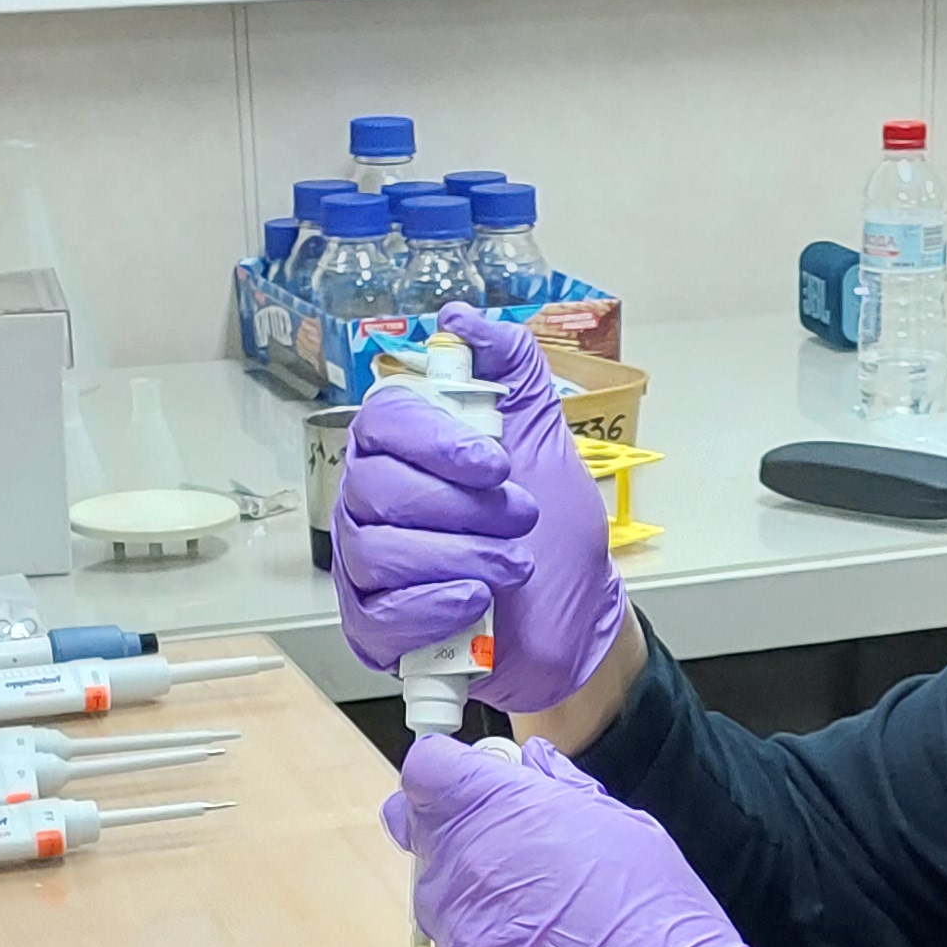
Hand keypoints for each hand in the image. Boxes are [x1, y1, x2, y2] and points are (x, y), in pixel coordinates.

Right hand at [332, 307, 630, 717]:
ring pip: (378, 550)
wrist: (578, 621)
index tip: (494, 463)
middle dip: (461, 506)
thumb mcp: (546, 439)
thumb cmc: (554, 534)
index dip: (435, 439)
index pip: (383, 421)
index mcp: (407, 451)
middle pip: (377, 486)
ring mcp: (369, 568)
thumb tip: (462, 318)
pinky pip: (378, 615)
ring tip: (514, 565)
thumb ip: (511, 370)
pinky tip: (474, 603)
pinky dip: (432, 607)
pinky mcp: (376, 628)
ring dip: (460, 556)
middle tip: (521, 518)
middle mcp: (374, 503)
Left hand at [387, 734, 780, 946]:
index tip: (474, 793)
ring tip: (546, 937)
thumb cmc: (661, 919)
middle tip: (521, 871)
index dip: (447, 779)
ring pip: (441, 910)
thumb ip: (562, 791)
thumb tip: (530, 764)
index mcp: (500, 814)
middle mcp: (461, 871)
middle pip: (424, 840)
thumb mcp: (626, 830)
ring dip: (477, 910)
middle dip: (461, 845)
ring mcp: (452, 939)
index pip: (428, 771)